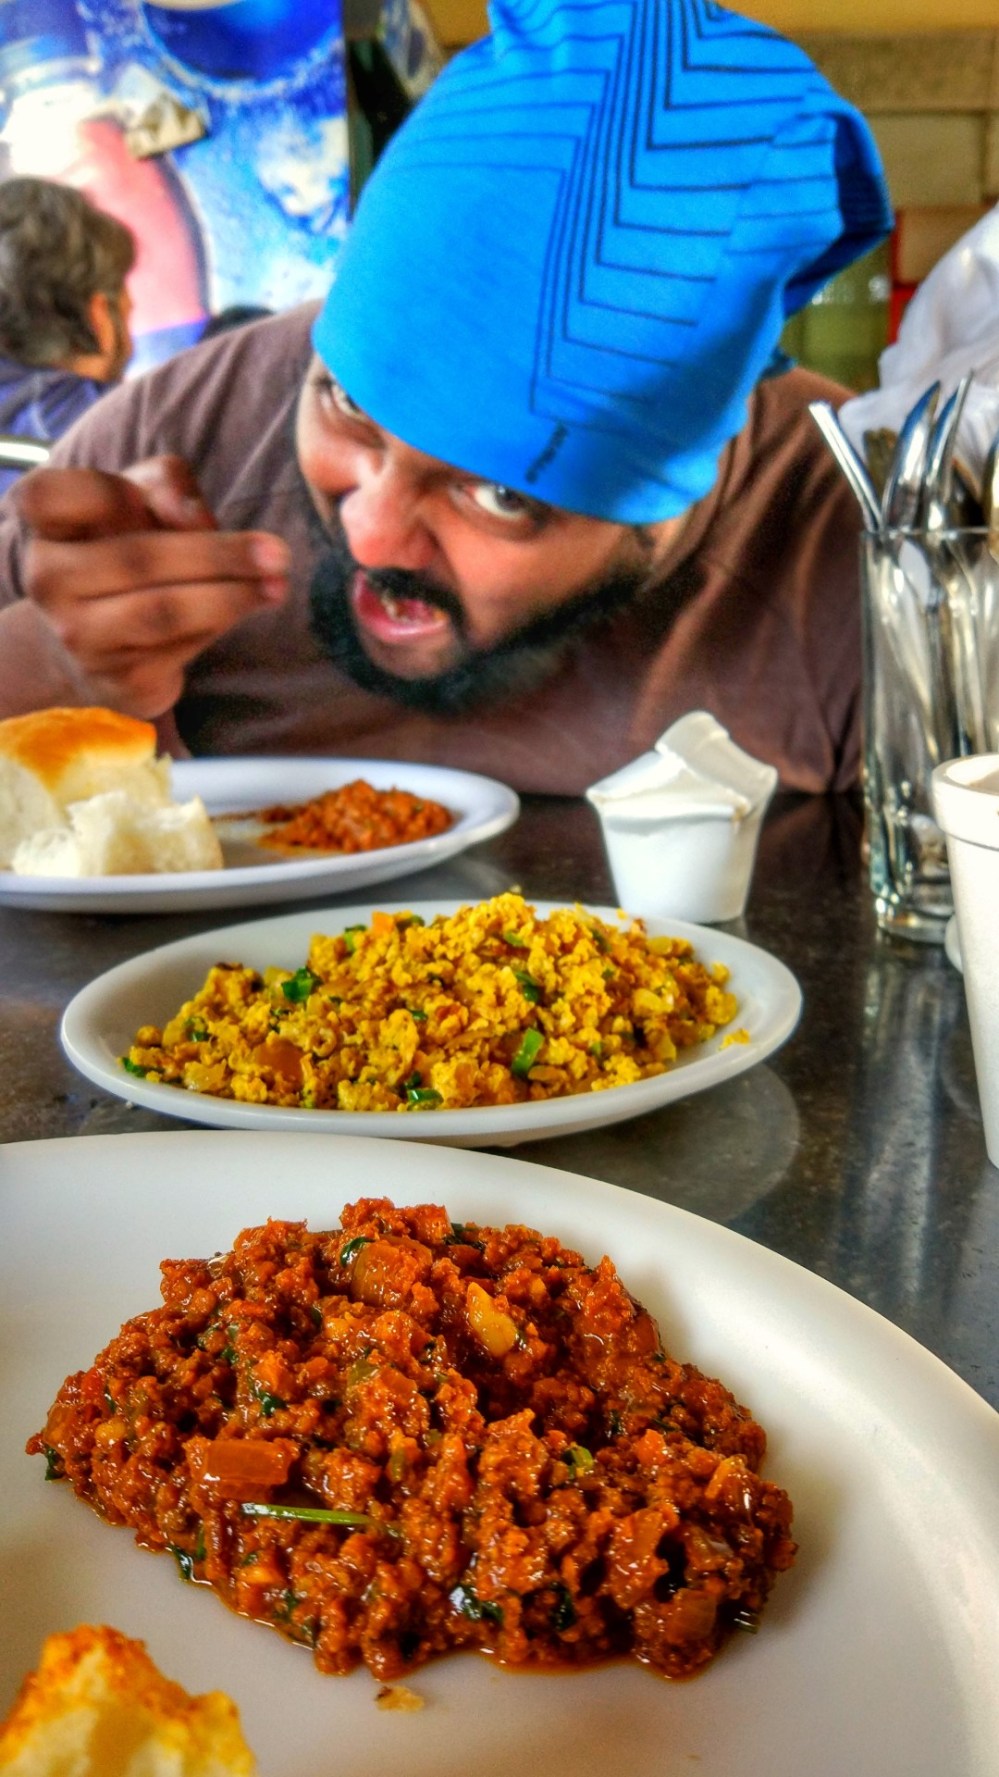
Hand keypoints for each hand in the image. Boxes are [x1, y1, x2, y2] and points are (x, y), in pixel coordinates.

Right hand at [15, 457, 290, 717]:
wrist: (102, 644)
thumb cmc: (127, 554)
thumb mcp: (141, 501)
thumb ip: (163, 483)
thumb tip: (188, 512)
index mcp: (47, 527)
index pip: (52, 497)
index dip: (112, 493)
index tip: (177, 505)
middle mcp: (50, 581)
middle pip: (136, 559)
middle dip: (218, 554)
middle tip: (276, 553)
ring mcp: (80, 635)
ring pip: (162, 611)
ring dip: (230, 597)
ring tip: (276, 586)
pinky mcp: (118, 679)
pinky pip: (179, 650)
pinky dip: (221, 625)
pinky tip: (250, 607)